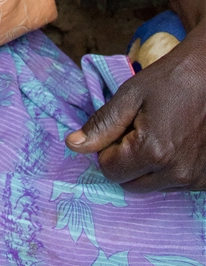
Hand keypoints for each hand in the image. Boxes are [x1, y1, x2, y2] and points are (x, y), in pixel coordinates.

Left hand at [66, 23, 205, 190]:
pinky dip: (168, 168)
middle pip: (130, 184)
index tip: (121, 127)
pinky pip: (174, 184)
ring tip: (161, 132)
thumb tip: (73, 145)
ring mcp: (195, 179)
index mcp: (153, 152)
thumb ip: (102, 124)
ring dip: (147, 166)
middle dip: (125, 160)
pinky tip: (176, 142)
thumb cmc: (170, 79)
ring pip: (152, 186)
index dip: (107, 148)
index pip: (110, 171)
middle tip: (139, 129)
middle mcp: (176, 173)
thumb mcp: (130, 95)